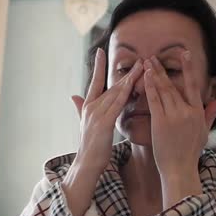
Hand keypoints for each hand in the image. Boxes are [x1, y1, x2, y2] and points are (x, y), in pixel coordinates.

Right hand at [70, 48, 142, 172]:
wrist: (86, 165)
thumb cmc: (89, 146)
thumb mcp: (84, 123)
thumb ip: (80, 108)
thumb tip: (72, 96)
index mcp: (88, 106)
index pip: (95, 82)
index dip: (98, 66)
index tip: (100, 51)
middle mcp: (92, 107)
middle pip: (111, 85)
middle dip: (127, 73)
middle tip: (139, 60)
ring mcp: (97, 114)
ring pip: (116, 92)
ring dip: (130, 79)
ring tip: (142, 68)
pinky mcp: (104, 123)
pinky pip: (117, 105)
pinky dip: (125, 94)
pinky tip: (132, 86)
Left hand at [143, 52, 215, 205]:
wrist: (179, 169)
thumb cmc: (190, 152)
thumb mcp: (204, 131)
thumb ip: (211, 112)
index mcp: (198, 112)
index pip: (193, 85)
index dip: (188, 68)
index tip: (184, 54)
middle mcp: (187, 111)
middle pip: (173, 85)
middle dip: (163, 69)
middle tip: (153, 56)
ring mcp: (173, 116)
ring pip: (163, 90)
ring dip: (155, 74)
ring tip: (147, 62)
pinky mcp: (160, 122)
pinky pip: (154, 100)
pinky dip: (149, 87)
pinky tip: (145, 77)